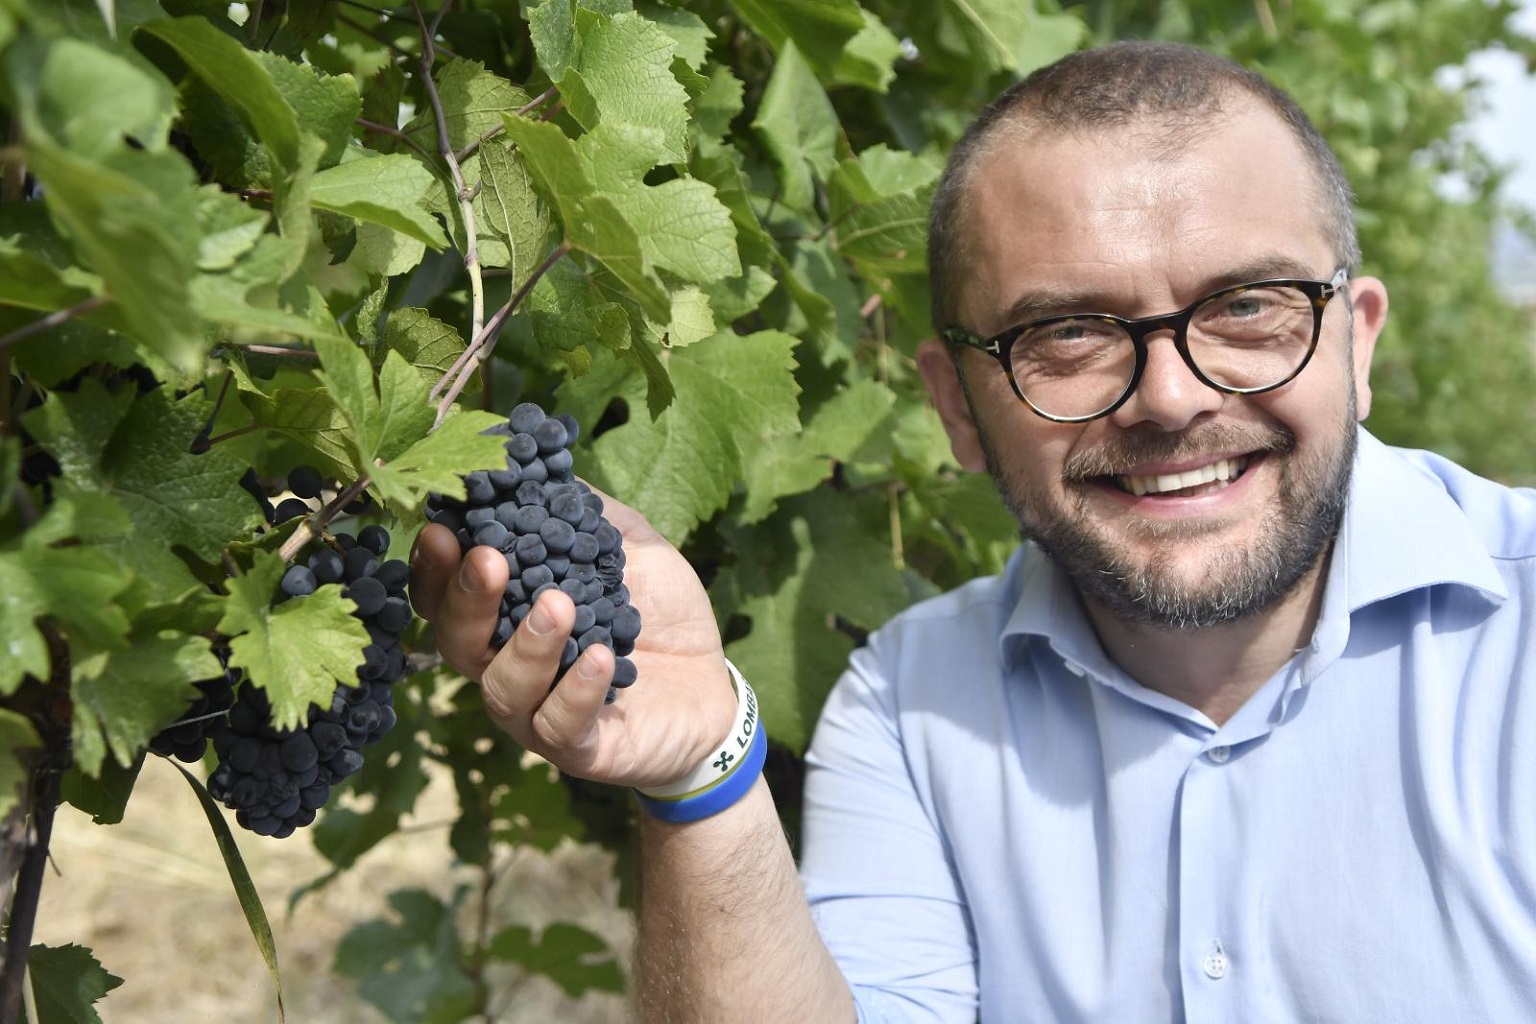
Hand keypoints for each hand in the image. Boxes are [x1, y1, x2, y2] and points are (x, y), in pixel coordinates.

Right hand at [409, 491, 735, 789]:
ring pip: (502, 689)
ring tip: (558, 605)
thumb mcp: (630, 547)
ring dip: (526, 645)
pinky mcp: (580, 749)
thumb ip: (583, 513)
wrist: (713, 689)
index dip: (435, 567)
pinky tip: (600, 657)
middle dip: (467, 599)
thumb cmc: (661, 613)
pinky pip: (560, 727)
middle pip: (457, 642)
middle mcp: (507, 667)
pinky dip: (575, 690)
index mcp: (507, 617)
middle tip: (489, 559)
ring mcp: (538, 714)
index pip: (447, 596)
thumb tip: (539, 463)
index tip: (442, 527)